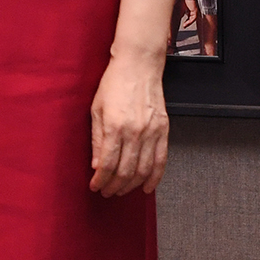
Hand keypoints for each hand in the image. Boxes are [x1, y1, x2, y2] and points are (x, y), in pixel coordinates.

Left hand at [88, 48, 168, 196]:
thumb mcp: (96, 109)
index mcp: (115, 127)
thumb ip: (97, 139)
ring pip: (144, 170)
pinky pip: (161, 160)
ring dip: (132, 185)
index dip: (101, 180)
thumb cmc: (113, 84)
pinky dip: (155, 177)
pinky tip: (147, 187)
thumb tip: (97, 165)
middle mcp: (135, 132)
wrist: (138, 66)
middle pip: (126, 171)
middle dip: (115, 186)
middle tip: (107, 192)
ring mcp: (152, 132)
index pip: (107, 164)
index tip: (95, 186)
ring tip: (122, 191)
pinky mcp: (164, 130)